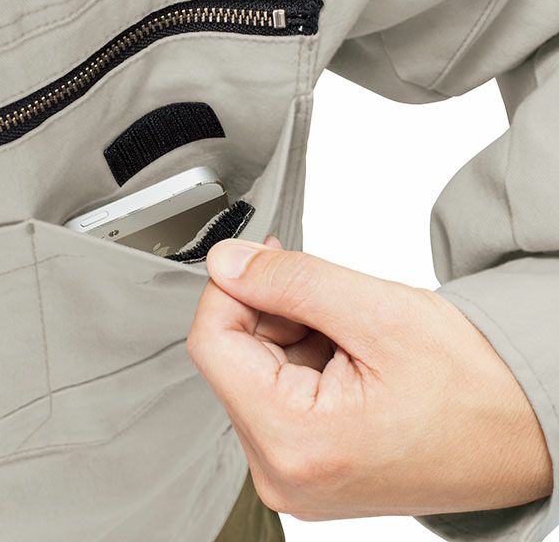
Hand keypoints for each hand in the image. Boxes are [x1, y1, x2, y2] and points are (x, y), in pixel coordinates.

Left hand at [186, 238, 552, 519]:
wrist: (523, 432)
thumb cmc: (472, 387)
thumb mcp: (376, 311)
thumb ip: (289, 279)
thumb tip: (225, 262)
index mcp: (294, 441)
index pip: (212, 343)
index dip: (231, 288)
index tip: (262, 259)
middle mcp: (282, 472)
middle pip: (231, 358)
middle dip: (270, 311)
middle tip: (328, 299)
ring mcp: (291, 474)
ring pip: (252, 371)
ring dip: (289, 333)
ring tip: (349, 335)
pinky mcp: (303, 465)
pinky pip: (273, 393)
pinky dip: (300, 357)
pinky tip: (345, 355)